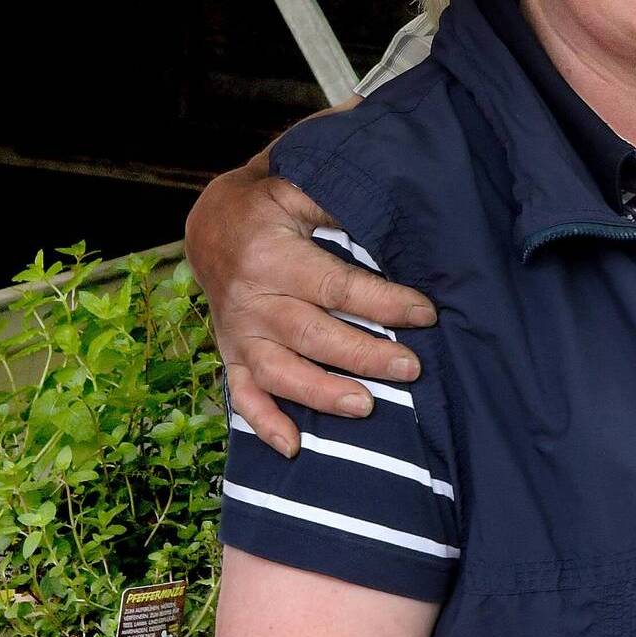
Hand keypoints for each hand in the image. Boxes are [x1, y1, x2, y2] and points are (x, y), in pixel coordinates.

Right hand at [185, 149, 436, 453]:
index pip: (336, 286)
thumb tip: (387, 215)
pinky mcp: (231, 354)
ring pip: (279, 371)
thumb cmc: (269, 206)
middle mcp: (252, 299)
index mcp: (272, 256)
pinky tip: (293, 447)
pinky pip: (242, 394)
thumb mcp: (296, 189)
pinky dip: (263, 424)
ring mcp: (238, 332)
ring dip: (321, 394)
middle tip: (411, 368)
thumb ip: (335, 204)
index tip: (425, 313)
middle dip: (365, 355)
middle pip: (313, 334)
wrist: (210, 225)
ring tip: (367, 406)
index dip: (383, 303)